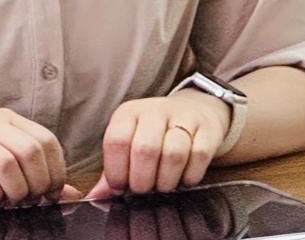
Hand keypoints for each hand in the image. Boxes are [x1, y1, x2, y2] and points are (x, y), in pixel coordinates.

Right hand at [0, 108, 79, 206]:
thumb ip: (32, 176)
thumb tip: (70, 192)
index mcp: (4, 119)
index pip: (45, 139)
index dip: (55, 170)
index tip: (52, 193)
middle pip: (30, 150)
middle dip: (38, 183)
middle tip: (31, 201)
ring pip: (7, 162)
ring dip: (16, 191)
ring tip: (11, 202)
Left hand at [87, 91, 229, 197]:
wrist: (194, 110)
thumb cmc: (154, 133)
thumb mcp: (129, 142)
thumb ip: (113, 169)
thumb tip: (97, 195)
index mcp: (129, 112)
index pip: (116, 140)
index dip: (116, 170)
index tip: (119, 186)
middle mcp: (154, 111)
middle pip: (145, 149)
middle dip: (142, 180)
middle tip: (143, 188)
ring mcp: (183, 117)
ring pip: (173, 154)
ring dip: (166, 180)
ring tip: (163, 185)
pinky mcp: (207, 128)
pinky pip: (199, 156)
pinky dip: (190, 175)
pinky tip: (183, 178)